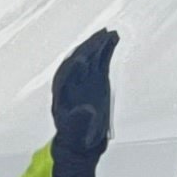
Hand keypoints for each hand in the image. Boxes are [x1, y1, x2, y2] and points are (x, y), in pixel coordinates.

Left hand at [47, 27, 118, 168]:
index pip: (64, 77)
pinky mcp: (97, 78)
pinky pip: (101, 60)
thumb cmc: (75, 138)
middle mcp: (72, 83)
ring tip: (109, 34)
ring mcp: (85, 79)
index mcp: (62, 95)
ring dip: (98, 44)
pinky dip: (106, 49)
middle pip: (78, 62)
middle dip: (87, 50)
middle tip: (99, 38)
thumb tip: (86, 110)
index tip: (81, 61)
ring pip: (90, 57)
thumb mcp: (76, 133)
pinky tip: (114, 38)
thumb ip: (79, 122)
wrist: (82, 143)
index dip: (72, 70)